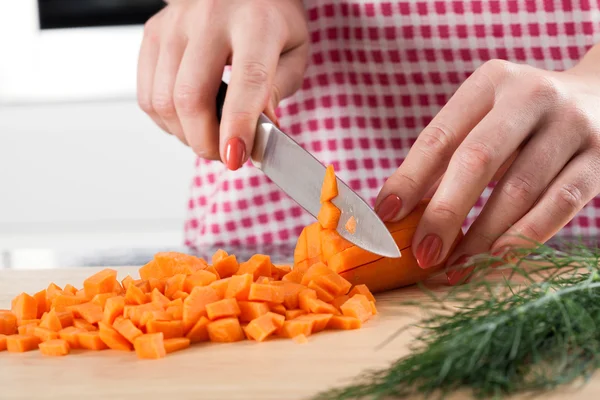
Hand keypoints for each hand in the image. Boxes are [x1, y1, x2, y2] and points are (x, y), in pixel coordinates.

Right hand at [137, 0, 307, 169]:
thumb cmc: (270, 17)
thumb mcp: (294, 52)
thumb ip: (277, 92)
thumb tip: (254, 134)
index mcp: (256, 21)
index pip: (247, 81)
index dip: (239, 126)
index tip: (236, 157)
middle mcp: (210, 17)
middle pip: (191, 97)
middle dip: (206, 142)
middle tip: (225, 153)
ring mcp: (175, 24)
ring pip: (164, 101)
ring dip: (186, 135)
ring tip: (209, 135)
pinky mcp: (153, 33)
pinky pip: (148, 95)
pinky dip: (167, 121)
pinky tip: (188, 118)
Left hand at [376, 54, 599, 283]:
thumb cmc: (524, 118)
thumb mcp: (485, 117)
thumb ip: (446, 155)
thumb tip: (395, 208)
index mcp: (490, 82)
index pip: (439, 136)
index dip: (409, 178)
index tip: (385, 216)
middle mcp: (531, 97)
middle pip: (477, 160)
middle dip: (445, 213)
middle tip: (424, 254)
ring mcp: (572, 125)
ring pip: (519, 189)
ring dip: (483, 236)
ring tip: (456, 268)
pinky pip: (561, 204)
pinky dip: (526, 235)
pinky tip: (498, 258)